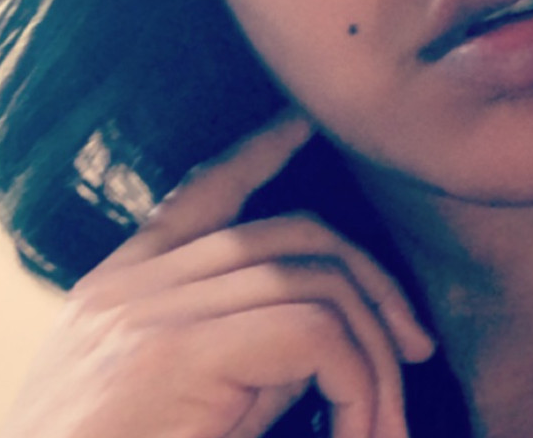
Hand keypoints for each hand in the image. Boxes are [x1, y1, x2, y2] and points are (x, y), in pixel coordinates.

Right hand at [0, 112, 434, 437]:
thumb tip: (321, 339)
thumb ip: (235, 357)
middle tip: (413, 341)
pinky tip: (358, 426)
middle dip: (368, 278)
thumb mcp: (167, 403)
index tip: (299, 124)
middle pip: (288, 235)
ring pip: (312, 282)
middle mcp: (134, 287)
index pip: (199, 196)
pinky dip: (355, 380)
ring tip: (386, 420)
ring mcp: (153, 314)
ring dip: (372, 353)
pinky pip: (309, 331)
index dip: (256, 153)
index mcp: (119, 290)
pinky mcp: (176, 355)